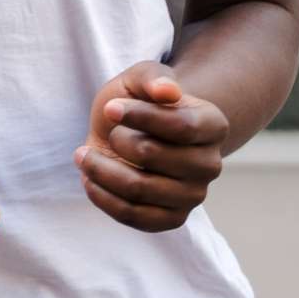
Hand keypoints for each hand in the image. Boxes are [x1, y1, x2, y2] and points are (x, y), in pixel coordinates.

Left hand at [74, 61, 227, 231]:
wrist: (136, 131)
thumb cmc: (140, 101)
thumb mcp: (141, 78)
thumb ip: (153, 78)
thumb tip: (168, 91)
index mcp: (213, 125)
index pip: (180, 126)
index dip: (140, 116)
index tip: (110, 108)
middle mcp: (210, 164)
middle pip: (154, 156)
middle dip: (119, 139)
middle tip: (107, 131)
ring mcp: (193, 196)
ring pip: (138, 188)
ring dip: (101, 169)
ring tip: (84, 155)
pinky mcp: (172, 219)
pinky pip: (133, 215)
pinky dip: (104, 197)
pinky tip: (90, 178)